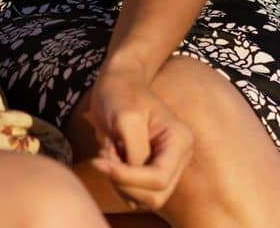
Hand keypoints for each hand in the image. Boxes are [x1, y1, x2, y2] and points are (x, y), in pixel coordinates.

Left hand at [78, 65, 193, 210]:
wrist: (118, 81)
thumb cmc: (122, 92)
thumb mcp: (126, 118)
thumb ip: (134, 151)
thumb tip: (133, 176)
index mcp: (179, 141)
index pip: (158, 179)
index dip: (127, 178)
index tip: (99, 161)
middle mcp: (179, 158)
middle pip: (154, 195)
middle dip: (123, 182)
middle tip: (104, 156)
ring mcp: (167, 166)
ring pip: (144, 199)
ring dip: (119, 182)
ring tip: (107, 154)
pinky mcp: (152, 171)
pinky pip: (135, 193)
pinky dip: (118, 182)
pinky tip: (111, 158)